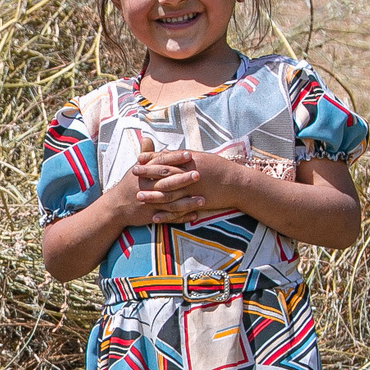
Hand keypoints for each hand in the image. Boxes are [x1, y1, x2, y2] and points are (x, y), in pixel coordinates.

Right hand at [113, 135, 214, 224]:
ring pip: (170, 202)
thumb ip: (145, 155)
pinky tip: (194, 215)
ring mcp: (148, 202)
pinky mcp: (150, 215)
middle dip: (183, 179)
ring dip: (187, 202)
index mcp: (143, 173)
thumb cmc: (128, 186)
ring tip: (203, 200)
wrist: (114, 207)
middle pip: (166, 182)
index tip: (189, 155)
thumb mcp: (134, 169)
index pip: (161, 163)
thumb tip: (147, 137)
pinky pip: (168, 217)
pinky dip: (181, 217)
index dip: (175, 159)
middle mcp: (145, 187)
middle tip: (199, 174)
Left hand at [143, 147, 258, 222]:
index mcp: (190, 162)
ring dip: (153, 196)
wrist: (236, 183)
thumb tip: (166, 152)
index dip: (151, 159)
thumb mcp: (201, 158)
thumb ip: (182, 157)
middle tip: (132, 174)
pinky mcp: (196, 204)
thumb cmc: (218, 168)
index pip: (167, 159)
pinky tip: (155, 217)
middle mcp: (190, 175)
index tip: (138, 158)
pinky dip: (167, 215)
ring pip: (169, 194)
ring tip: (139, 197)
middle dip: (147, 175)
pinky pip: (179, 211)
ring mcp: (193, 191)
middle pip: (164, 175)